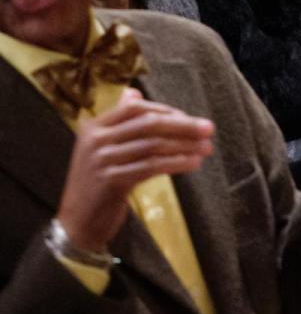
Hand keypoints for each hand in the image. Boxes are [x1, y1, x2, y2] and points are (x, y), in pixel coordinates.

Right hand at [56, 89, 215, 252]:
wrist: (78, 221)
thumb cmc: (99, 182)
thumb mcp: (104, 149)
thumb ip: (120, 123)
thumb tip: (133, 92)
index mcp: (93, 127)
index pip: (134, 108)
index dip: (166, 111)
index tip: (191, 119)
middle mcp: (95, 140)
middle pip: (148, 124)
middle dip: (183, 126)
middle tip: (209, 129)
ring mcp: (101, 160)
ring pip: (153, 145)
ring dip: (185, 146)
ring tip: (206, 148)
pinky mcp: (110, 180)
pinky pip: (151, 166)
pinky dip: (176, 163)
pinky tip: (194, 164)